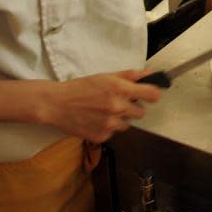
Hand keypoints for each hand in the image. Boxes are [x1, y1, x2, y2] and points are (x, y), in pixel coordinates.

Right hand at [38, 70, 162, 143]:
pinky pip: (114, 133)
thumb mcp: (106, 76)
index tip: (151, 94)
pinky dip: (108, 128)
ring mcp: (110, 125)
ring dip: (121, 118)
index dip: (153, 94)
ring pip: (127, 124)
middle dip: (133, 107)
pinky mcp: (102, 137)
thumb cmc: (80, 88)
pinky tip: (96, 119)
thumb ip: (130, 75)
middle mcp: (118, 108)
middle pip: (141, 112)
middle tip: (119, 102)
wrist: (57, 104)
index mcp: (120, 90)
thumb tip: (149, 74)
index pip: (153, 95)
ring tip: (104, 111)